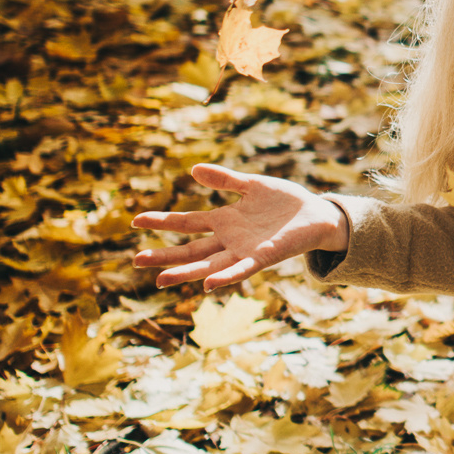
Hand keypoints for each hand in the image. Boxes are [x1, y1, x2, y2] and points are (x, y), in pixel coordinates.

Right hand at [131, 163, 348, 290]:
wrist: (318, 215)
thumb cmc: (286, 202)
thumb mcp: (252, 185)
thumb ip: (225, 180)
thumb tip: (193, 169)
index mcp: (225, 221)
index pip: (186, 223)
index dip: (161, 222)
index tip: (135, 220)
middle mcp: (230, 240)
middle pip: (190, 250)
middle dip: (164, 256)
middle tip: (136, 261)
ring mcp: (244, 251)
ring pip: (209, 265)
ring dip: (186, 273)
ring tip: (160, 279)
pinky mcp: (264, 258)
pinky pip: (241, 270)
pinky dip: (225, 277)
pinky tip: (207, 284)